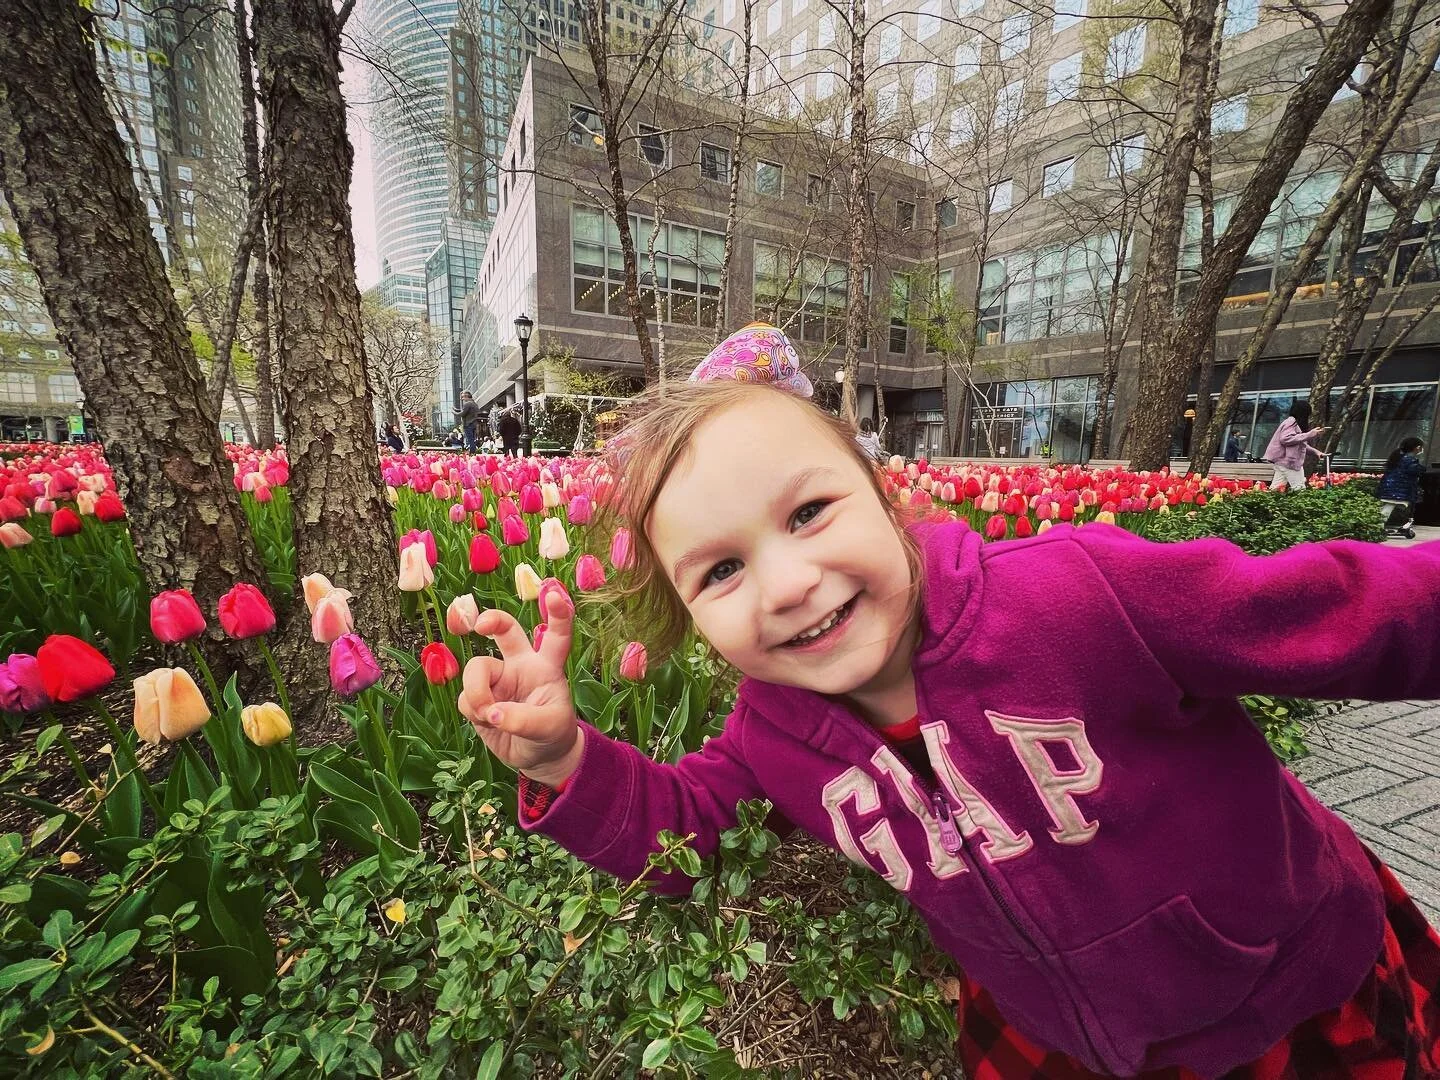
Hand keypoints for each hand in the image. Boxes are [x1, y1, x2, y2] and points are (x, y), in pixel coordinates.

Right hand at [458, 589, 583, 787]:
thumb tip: (491, 713)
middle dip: (492, 620)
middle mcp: (520, 665)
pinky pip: (465, 696)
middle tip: (480, 625)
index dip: (558, 614)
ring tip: (489, 716)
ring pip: (475, 668)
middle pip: (505, 630)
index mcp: (546, 666)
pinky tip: (487, 722)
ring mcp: (497, 679)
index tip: (552, 595)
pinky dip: (473, 711)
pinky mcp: (478, 697)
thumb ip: (523, 719)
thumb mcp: (549, 727)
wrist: (538, 758)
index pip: (556, 635)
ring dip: (477, 693)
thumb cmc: (553, 734)